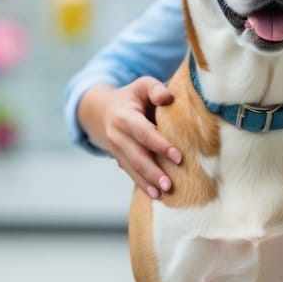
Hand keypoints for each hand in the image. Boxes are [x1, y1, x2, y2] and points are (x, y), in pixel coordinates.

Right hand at [84, 78, 181, 198]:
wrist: (104, 110)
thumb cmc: (133, 97)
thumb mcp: (142, 85)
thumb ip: (156, 88)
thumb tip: (167, 98)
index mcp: (124, 117)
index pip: (144, 133)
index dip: (160, 145)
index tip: (178, 157)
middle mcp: (117, 136)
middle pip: (137, 156)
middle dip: (153, 172)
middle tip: (169, 185)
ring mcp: (116, 150)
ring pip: (132, 168)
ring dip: (147, 183)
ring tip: (162, 195)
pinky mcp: (119, 160)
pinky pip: (131, 173)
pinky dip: (142, 185)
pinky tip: (154, 195)